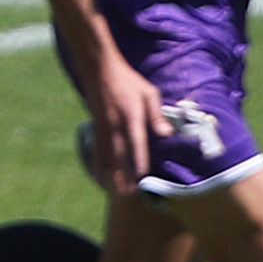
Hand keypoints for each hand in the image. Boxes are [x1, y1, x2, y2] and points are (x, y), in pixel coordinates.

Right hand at [93, 51, 170, 195]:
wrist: (99, 68)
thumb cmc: (128, 81)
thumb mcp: (148, 92)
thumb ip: (157, 114)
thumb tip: (167, 134)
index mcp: (131, 116)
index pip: (136, 142)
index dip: (138, 160)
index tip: (142, 176)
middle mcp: (115, 124)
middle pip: (120, 154)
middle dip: (125, 174)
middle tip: (130, 193)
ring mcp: (103, 126)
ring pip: (107, 156)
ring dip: (112, 174)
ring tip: (117, 192)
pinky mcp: (96, 127)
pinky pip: (97, 150)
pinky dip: (98, 164)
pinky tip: (101, 177)